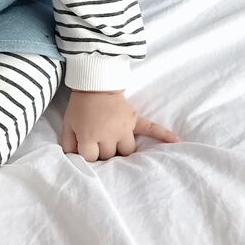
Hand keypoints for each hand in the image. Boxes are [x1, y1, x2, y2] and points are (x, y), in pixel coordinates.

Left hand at [61, 89, 179, 161]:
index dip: (87, 154)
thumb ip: (68, 145)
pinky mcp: (134, 119)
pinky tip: (176, 141)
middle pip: (109, 156)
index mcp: (90, 136)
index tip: (85, 147)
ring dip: (121, 148)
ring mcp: (123, 128)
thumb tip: (74, 162)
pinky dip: (163, 135)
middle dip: (103, 150)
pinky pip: (151, 128)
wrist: (94, 83)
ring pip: (127, 150)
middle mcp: (108, 135)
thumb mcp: (67, 125)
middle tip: (98, 139)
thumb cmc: (79, 106)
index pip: (91, 158)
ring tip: (116, 143)